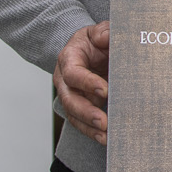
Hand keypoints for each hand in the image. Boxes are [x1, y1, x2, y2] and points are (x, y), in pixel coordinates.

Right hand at [55, 21, 110, 145]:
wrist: (88, 50)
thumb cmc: (93, 41)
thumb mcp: (97, 31)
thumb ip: (103, 32)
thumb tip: (106, 37)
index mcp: (68, 59)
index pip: (73, 73)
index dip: (87, 83)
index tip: (105, 90)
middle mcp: (65, 81)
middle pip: (70, 100)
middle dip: (86, 112)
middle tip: (103, 122)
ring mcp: (71, 95)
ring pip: (74, 115)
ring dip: (89, 128)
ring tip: (106, 137)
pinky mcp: (79, 107)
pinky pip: (82, 123)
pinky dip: (92, 133)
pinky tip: (106, 140)